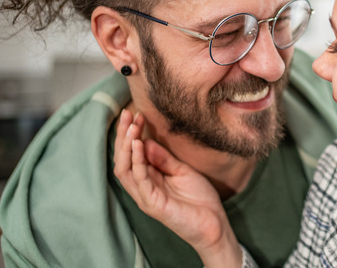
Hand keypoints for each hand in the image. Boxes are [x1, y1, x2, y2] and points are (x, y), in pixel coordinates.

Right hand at [113, 109, 242, 266]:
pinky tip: (139, 144)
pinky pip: (140, 179)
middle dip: (123, 135)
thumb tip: (145, 141)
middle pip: (122, 160)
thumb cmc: (199, 199)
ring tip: (132, 126)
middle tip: (127, 114)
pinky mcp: (153, 204)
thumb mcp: (181, 171)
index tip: (136, 114)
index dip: (130, 134)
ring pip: (124, 169)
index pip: (130, 154)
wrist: (214, 223)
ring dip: (126, 145)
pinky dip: (137, 160)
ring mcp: (145, 196)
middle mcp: (142, 188)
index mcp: (147, 180)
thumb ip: (163, 158)